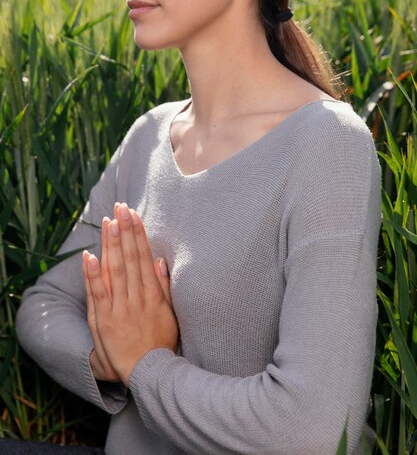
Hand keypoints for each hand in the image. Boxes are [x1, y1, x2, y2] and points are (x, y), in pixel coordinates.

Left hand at [84, 203, 178, 386]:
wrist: (150, 373)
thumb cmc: (161, 343)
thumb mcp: (170, 313)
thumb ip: (164, 285)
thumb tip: (159, 259)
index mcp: (153, 294)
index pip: (143, 257)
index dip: (138, 234)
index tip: (134, 214)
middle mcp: (136, 297)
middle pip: (129, 258)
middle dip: (125, 231)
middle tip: (121, 207)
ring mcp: (119, 308)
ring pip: (115, 270)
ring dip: (112, 244)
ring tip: (109, 222)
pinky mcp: (104, 321)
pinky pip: (98, 294)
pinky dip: (93, 275)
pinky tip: (90, 256)